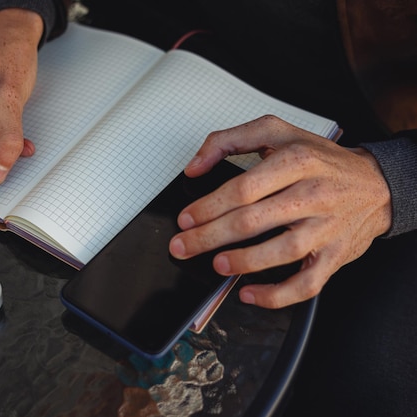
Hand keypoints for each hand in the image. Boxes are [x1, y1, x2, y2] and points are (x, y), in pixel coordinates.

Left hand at [169, 115, 391, 307]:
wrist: (376, 184)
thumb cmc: (321, 160)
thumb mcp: (277, 133)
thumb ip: (229, 141)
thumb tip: (194, 167)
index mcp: (295, 161)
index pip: (242, 189)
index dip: (208, 207)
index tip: (186, 219)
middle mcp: (312, 194)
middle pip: (252, 221)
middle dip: (209, 237)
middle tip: (183, 246)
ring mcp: (326, 227)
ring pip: (281, 251)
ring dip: (243, 262)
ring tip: (217, 265)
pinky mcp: (335, 255)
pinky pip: (307, 282)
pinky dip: (277, 295)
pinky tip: (250, 293)